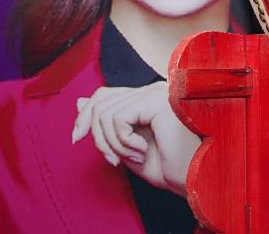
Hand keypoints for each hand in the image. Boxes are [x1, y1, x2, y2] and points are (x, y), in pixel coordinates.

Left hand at [72, 81, 198, 195]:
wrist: (192, 177)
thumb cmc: (166, 166)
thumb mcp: (125, 145)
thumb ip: (106, 124)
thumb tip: (80, 101)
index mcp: (146, 98)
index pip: (104, 95)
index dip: (84, 116)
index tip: (76, 139)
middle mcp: (151, 90)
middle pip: (100, 103)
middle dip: (98, 138)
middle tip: (113, 160)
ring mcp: (155, 93)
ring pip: (105, 113)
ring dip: (112, 144)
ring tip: (133, 157)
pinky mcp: (156, 101)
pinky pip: (118, 119)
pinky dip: (123, 142)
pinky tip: (141, 151)